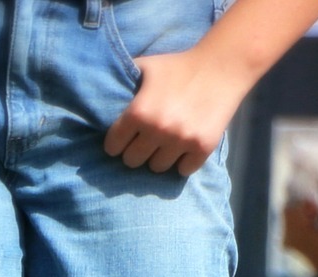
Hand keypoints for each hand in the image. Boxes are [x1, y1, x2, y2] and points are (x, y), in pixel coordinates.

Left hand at [104, 48, 248, 174]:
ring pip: (157, 168)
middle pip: (132, 161)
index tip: (125, 139)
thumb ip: (122, 81)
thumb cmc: (179, 65)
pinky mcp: (203, 147)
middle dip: (137, 151)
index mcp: (138, 112)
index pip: (113, 147)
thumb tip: (94, 93)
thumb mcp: (145, 67)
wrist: (223, 65)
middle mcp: (158, 129)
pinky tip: (185, 147)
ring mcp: (181, 140)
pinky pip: (183, 170)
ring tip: (166, 143)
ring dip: (159, 157)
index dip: (117, 143)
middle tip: (146, 141)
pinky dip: (183, 162)